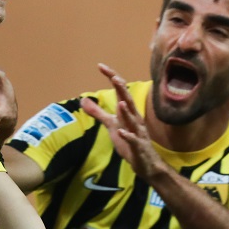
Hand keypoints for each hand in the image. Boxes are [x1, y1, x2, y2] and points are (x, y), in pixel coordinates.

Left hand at [80, 63, 165, 183]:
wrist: (146, 163)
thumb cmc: (129, 142)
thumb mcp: (111, 125)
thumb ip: (97, 113)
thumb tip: (83, 100)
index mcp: (127, 112)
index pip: (120, 91)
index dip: (111, 78)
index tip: (100, 66)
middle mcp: (134, 119)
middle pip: (128, 101)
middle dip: (122, 89)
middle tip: (114, 77)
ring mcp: (137, 132)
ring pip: (133, 120)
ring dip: (126, 112)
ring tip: (120, 102)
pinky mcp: (138, 146)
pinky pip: (133, 140)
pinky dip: (127, 136)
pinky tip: (121, 132)